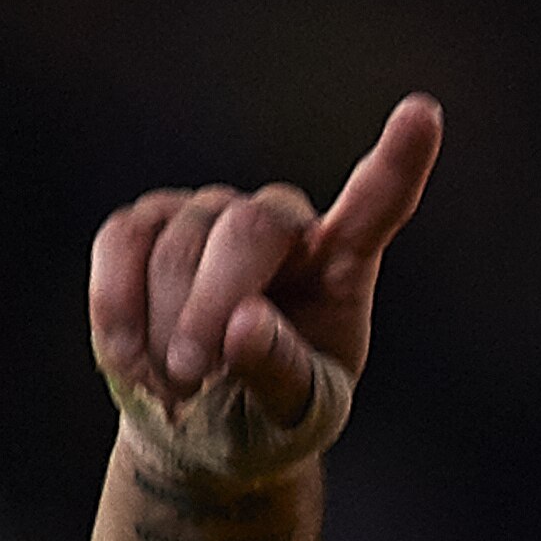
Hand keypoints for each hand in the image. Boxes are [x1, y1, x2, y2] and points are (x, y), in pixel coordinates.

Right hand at [88, 93, 442, 487]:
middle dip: (213, 305)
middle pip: (248, 229)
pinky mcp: (147, 224)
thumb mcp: (293, 416)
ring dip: (166, 329)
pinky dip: (118, 307)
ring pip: (176, 244)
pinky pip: (121, 243)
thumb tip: (243, 322)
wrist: (197, 426)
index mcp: (342, 265)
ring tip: (178, 387)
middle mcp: (282, 225)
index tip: (422, 114)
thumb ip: (280, 373)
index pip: (376, 205)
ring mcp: (211, 214)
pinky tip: (130, 359)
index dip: (399, 160)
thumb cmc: (266, 417)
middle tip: (195, 378)